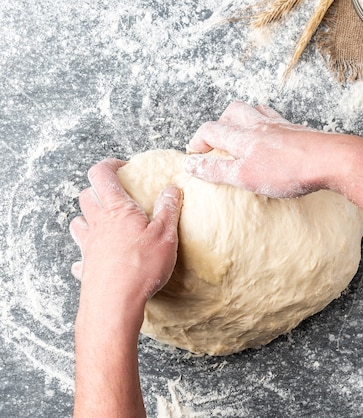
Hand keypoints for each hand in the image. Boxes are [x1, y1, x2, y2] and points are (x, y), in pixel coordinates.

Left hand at [70, 159, 182, 322]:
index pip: (101, 174)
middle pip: (86, 195)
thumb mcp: (165, 235)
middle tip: (118, 195)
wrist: (114, 304)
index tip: (124, 168)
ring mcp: (88, 246)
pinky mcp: (86, 267)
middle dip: (99, 190)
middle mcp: (97, 224)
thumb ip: (168, 209)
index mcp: (116, 210)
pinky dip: (87, 252)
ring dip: (89, 217)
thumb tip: (172, 189)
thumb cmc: (141, 267)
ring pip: (78, 222)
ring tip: (105, 223)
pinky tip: (97, 258)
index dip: (110, 165)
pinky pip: (81, 255)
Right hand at [184, 101, 345, 197]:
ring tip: (241, 130)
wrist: (329, 160)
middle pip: (233, 111)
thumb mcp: (245, 176)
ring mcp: (280, 126)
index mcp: (243, 137)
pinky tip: (274, 134)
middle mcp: (260, 126)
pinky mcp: (297, 131)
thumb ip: (217, 169)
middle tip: (216, 139)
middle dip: (220, 122)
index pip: (211, 130)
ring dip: (243, 117)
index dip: (198, 141)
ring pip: (255, 110)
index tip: (193, 155)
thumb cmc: (288, 170)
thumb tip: (191, 164)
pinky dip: (268, 121)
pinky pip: (277, 118)